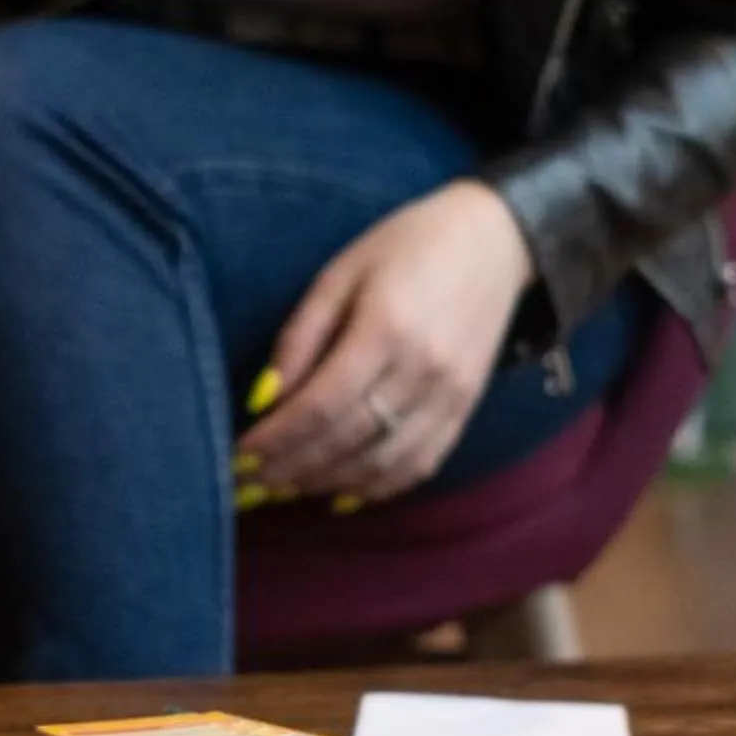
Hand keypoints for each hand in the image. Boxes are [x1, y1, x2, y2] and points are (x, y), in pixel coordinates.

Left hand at [236, 181, 535, 506]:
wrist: (495, 241)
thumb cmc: (407, 245)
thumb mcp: (341, 273)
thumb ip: (301, 335)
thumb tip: (261, 398)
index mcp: (386, 327)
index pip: (320, 404)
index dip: (276, 438)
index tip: (239, 454)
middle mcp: (423, 369)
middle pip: (347, 440)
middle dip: (291, 468)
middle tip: (249, 483)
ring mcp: (451, 395)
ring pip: (381, 463)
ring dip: (327, 483)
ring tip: (284, 488)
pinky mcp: (466, 410)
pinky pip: (420, 465)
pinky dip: (376, 488)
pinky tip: (339, 493)